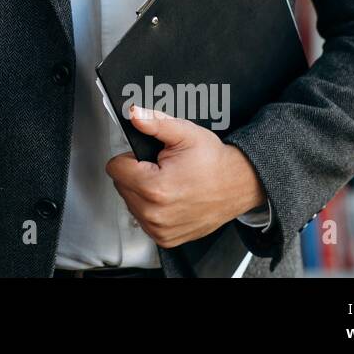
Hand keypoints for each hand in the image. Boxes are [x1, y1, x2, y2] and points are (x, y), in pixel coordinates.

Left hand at [105, 106, 265, 248]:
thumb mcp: (185, 133)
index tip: (148, 158)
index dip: (130, 157)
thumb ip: (154, 123)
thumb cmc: (214, 162)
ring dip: (142, 192)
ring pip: (130, 202)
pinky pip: (143, 219)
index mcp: (154, 187)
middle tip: (162, 168)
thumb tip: (134, 114)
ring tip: (168, 182)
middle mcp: (154, 213)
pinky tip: (171, 199)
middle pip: (120, 185)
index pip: (114, 168)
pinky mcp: (166, 239)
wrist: (239, 185)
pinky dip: (152, 208)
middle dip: (137, 174)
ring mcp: (160, 229)